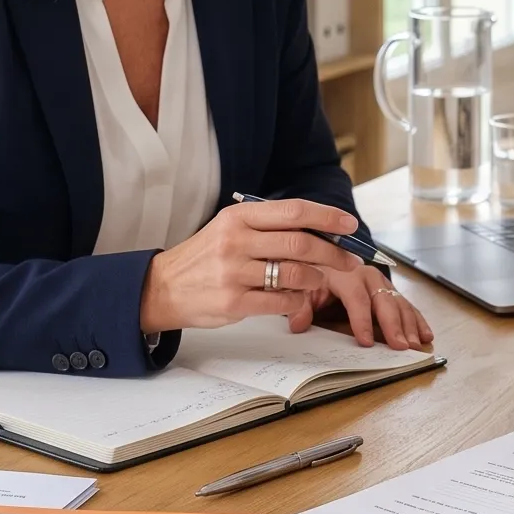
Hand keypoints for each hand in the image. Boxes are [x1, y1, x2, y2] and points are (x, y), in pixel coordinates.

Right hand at [137, 199, 362, 333]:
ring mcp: (234, 272)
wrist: (162, 287)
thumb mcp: (230, 229)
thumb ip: (268, 227)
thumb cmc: (205, 257)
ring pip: (295, 273)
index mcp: (238, 217)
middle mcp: (236, 241)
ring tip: (318, 279)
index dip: (328, 217)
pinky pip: (282, 301)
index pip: (294, 211)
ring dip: (316, 277)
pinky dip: (298, 300)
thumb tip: (320, 229)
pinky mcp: (234, 302)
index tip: (350, 224)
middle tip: (350, 259)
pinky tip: (298, 298)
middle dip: (334, 252)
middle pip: (301, 243)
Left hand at [295, 261, 435, 350]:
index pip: (356, 298)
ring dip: (409, 325)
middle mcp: (367, 276)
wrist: (325, 256)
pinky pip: (407, 305)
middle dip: (394, 325)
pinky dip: (418, 320)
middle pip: (384, 301)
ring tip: (416, 344)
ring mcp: (381, 283)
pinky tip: (426, 334)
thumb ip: (300, 305)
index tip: (366, 342)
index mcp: (345, 273)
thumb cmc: (314, 275)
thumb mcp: (302, 288)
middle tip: (401, 346)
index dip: (362, 320)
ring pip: (399, 303)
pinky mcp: (389, 290)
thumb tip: (298, 324)